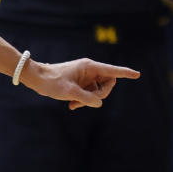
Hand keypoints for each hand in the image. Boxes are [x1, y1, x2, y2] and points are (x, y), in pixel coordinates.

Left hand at [22, 58, 139, 110]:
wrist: (35, 78)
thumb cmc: (51, 82)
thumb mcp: (70, 92)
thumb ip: (88, 98)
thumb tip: (99, 102)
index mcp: (89, 67)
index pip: (112, 70)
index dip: (125, 73)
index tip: (137, 74)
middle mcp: (89, 70)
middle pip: (107, 84)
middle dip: (100, 95)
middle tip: (87, 101)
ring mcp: (84, 76)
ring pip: (97, 91)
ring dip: (89, 100)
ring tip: (73, 104)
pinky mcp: (79, 82)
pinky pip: (89, 93)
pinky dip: (82, 100)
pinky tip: (71, 104)